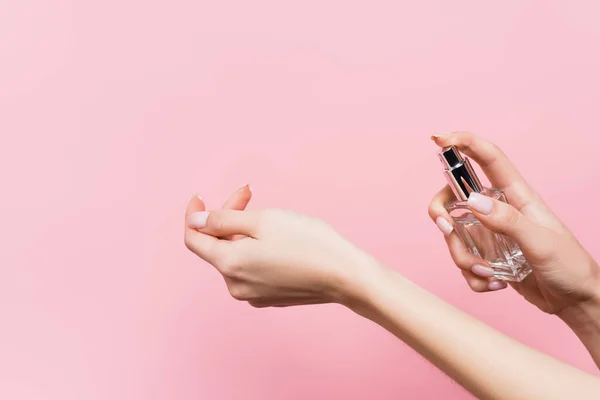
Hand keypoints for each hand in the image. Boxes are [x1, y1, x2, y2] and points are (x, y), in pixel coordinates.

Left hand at [184, 193, 373, 307]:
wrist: (345, 276)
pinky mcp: (269, 297)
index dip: (194, 215)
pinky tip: (277, 238)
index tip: (201, 196)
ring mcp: (252, 294)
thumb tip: (195, 221)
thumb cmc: (309, 243)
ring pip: (235, 256)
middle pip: (218, 244)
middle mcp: (235, 285)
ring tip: (269, 215)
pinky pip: (251, 268)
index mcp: (229, 264)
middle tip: (250, 192)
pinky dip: (255, 249)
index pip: (194, 239)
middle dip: (228, 216)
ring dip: (243, 232)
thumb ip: (223, 219)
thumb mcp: (264, 220)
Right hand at [428, 131, 599, 314]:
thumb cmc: (570, 267)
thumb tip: (472, 201)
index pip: (488, 159)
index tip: (439, 138)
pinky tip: (495, 283)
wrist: (576, 301)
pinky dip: (472, 277)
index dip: (464, 143)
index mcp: (516, 196)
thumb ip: (508, 221)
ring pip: (454, 235)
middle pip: (454, 197)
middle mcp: (498, 210)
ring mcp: (489, 234)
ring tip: (489, 273)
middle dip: (441, 213)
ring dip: (463, 257)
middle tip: (446, 229)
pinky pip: (463, 261)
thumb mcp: (542, 243)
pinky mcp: (486, 256)